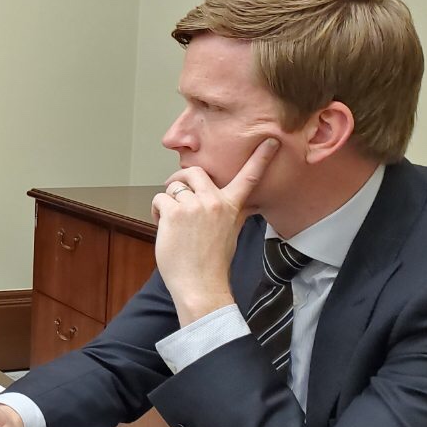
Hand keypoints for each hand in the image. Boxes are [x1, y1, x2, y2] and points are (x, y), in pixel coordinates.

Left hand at [152, 137, 279, 324]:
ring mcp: (194, 206)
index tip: (270, 141)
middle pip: (194, 171)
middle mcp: (214, 202)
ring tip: (170, 221)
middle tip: (175, 192)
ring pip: (173, 187)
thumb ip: (232, 213)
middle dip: (180, 179)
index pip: (249, 177)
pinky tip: (163, 227)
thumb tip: (243, 205)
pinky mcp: (174, 213)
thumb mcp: (230, 233)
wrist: (201, 285)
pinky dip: (156, 212)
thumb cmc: (212, 262)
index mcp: (231, 206)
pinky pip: (159, 199)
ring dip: (167, 201)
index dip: (260, 158)